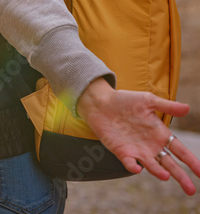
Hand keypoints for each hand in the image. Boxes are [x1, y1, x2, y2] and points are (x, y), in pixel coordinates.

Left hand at [77, 77, 199, 194]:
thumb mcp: (148, 100)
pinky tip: (137, 168)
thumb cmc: (125, 100)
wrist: (100, 102)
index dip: (191, 161)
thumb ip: (167, 106)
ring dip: (158, 172)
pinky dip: (133, 166)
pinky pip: (128, 162)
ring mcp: (136, 150)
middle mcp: (151, 145)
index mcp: (160, 134)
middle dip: (180, 176)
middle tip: (190, 190)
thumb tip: (187, 108)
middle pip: (169, 164)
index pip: (180, 151)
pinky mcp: (121, 151)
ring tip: (166, 177)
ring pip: (152, 165)